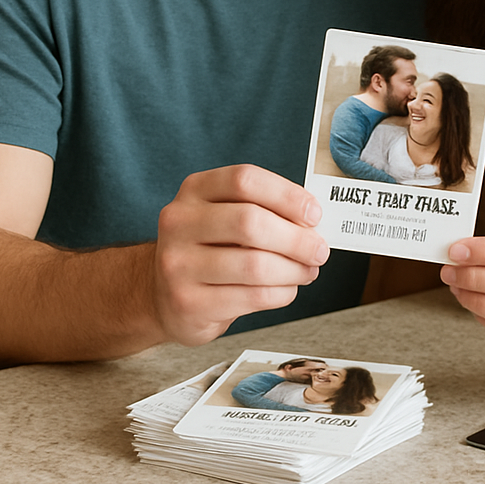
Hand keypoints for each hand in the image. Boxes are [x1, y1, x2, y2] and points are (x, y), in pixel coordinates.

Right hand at [153, 164, 328, 345]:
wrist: (165, 294)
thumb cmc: (210, 248)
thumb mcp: (226, 215)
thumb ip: (264, 209)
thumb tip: (312, 220)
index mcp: (195, 189)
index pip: (245, 180)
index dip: (286, 195)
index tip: (314, 213)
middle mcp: (180, 222)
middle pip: (251, 222)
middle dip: (296, 238)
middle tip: (319, 249)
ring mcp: (178, 265)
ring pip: (254, 265)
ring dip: (293, 269)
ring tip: (308, 270)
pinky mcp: (188, 303)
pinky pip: (251, 297)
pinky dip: (281, 293)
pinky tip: (287, 288)